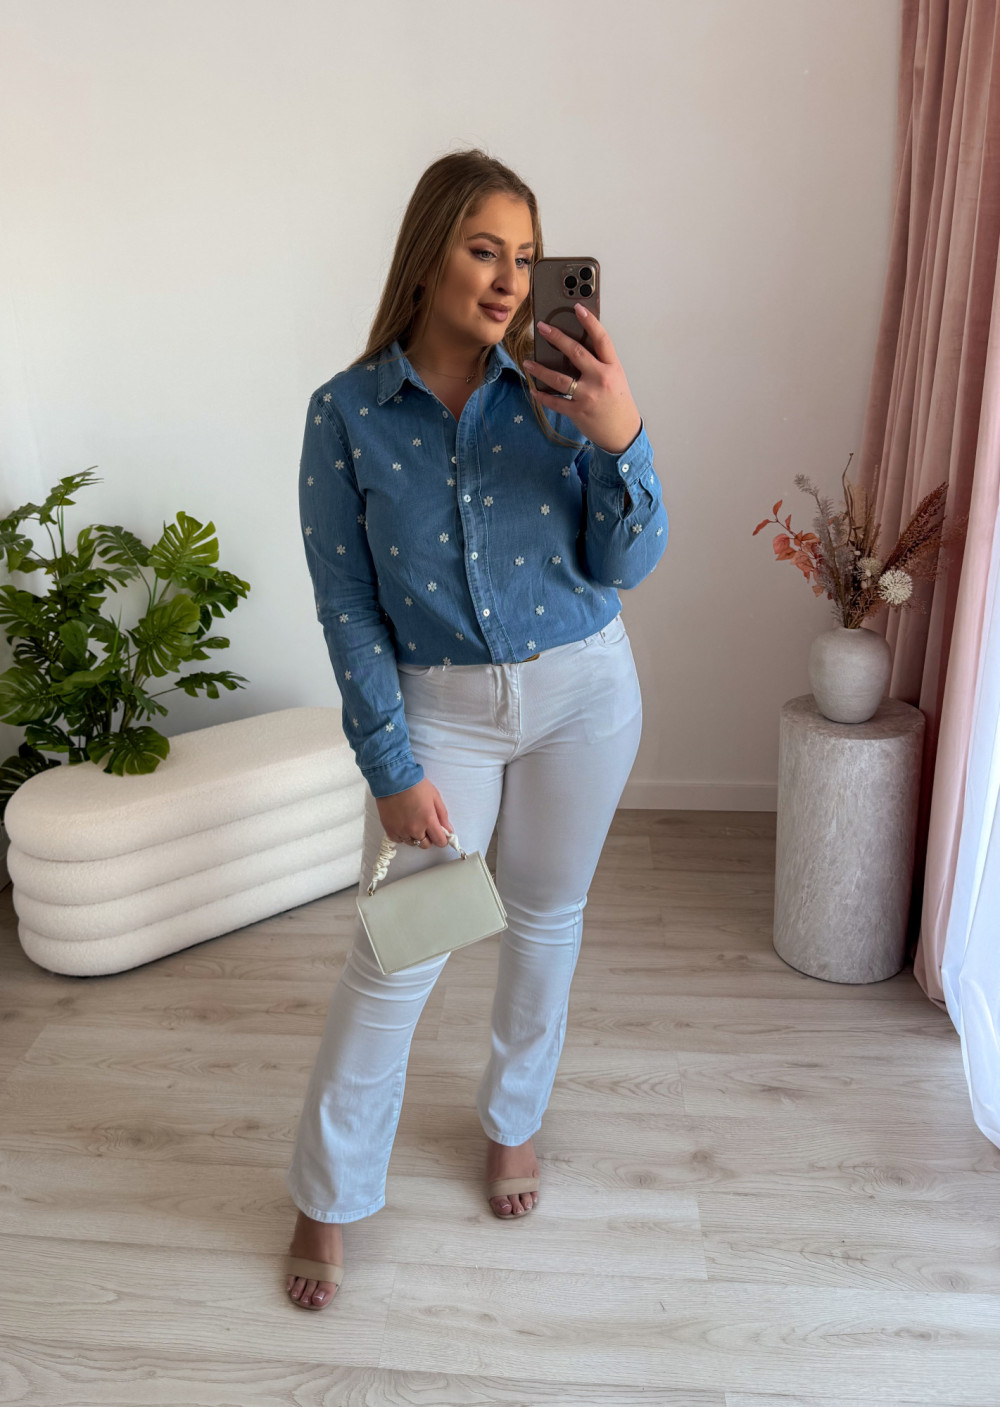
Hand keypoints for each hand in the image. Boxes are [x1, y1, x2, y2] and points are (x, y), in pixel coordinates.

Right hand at [374, 777, 452, 848]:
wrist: (394, 779)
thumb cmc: (415, 785)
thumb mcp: (435, 797)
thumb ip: (443, 816)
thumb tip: (449, 830)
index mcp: (428, 820)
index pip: (440, 841)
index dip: (442, 838)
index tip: (441, 834)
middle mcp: (415, 829)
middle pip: (426, 845)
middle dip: (429, 838)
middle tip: (426, 826)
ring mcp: (401, 831)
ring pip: (412, 843)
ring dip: (415, 836)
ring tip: (413, 822)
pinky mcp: (389, 829)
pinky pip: (399, 840)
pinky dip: (402, 835)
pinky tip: (403, 824)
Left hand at [524, 304, 641, 454]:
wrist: (623, 432)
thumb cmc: (618, 403)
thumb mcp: (615, 378)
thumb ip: (599, 363)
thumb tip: (575, 349)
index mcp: (612, 367)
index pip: (601, 339)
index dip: (590, 322)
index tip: (577, 308)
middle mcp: (600, 379)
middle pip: (576, 353)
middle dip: (557, 338)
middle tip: (542, 328)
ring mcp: (588, 396)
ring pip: (559, 378)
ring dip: (540, 369)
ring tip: (527, 361)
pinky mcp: (578, 411)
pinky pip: (555, 401)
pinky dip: (542, 396)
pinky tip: (533, 389)